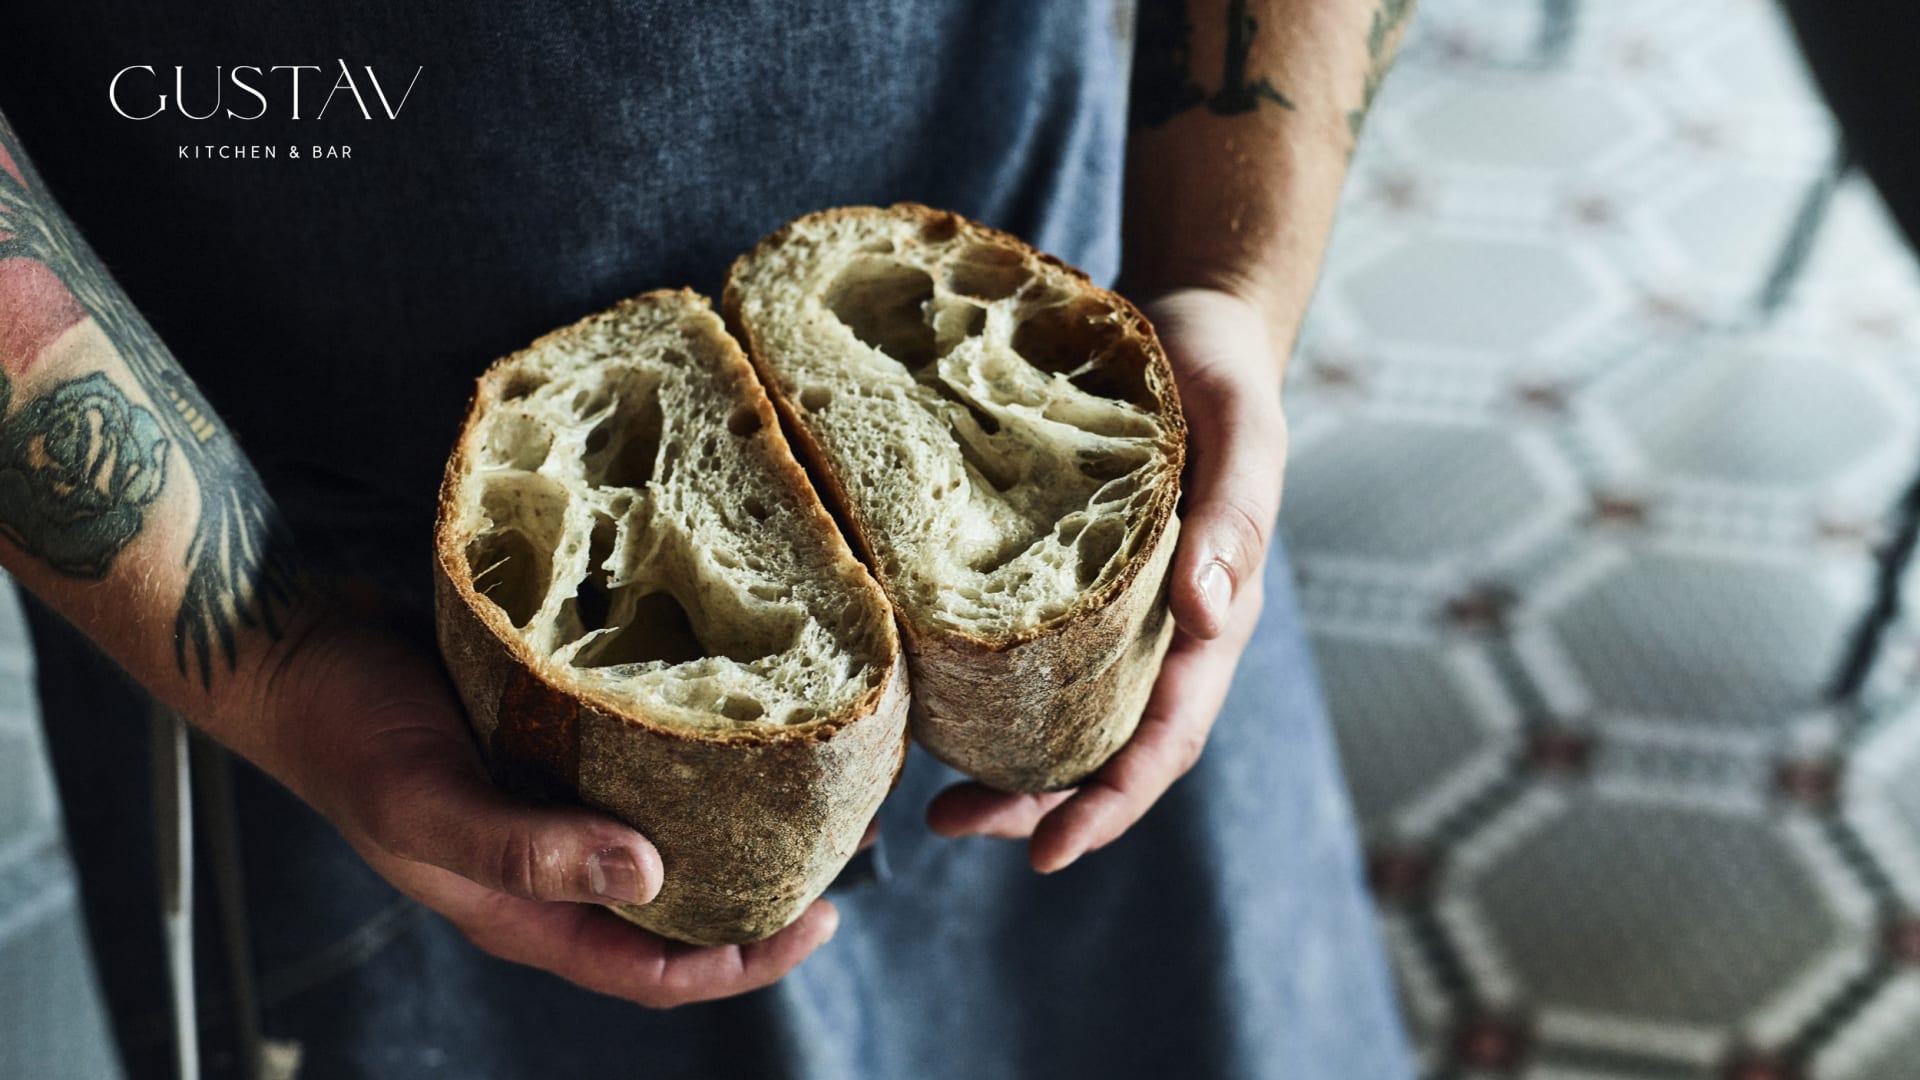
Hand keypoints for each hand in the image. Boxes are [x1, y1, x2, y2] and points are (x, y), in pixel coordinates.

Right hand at [250, 617, 843, 1007]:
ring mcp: (556, 805)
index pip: (657, 970)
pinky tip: (743, 716)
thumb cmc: (349, 734)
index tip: (821, 921)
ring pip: (673, 832)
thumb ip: (521, 851)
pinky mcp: (558, 744)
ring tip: (816, 776)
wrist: (296, 653)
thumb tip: (648, 875)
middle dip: (766, 888)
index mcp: (526, 911)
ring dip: (744, 818)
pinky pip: (647, 766)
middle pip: (681, 907)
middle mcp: (553, 868)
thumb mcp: (425, 803)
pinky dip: (701, 755)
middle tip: (844, 836)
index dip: (744, 962)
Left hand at [928, 287, 1285, 870]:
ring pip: (1055, 710)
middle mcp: (1153, 629)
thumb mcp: (1245, 431)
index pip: (1167, 734)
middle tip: (954, 826)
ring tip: (928, 801)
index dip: (1115, 801)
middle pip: (1100, 746)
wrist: (1189, 321)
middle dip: (1037, 806)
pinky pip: (1021, 644)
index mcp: (1208, 616)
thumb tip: (1207, 615)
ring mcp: (1105, 607)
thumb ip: (1235, 517)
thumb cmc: (1224, 374)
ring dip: (1001, 763)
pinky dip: (979, 684)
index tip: (1050, 852)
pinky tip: (923, 694)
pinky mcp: (1059, 573)